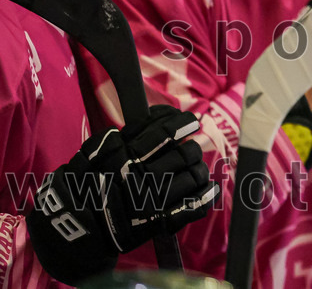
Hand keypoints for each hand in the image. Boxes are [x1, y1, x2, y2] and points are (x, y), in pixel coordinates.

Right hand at [26, 105, 217, 284]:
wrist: (67, 226)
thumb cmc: (82, 184)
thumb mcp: (93, 150)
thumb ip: (124, 134)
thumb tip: (157, 117)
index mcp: (127, 155)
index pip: (166, 132)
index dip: (183, 123)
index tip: (192, 120)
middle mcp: (142, 175)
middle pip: (186, 154)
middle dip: (192, 149)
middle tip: (190, 150)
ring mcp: (151, 200)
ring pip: (193, 177)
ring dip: (200, 171)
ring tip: (197, 169)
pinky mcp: (155, 223)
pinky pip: (191, 207)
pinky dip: (206, 197)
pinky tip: (211, 188)